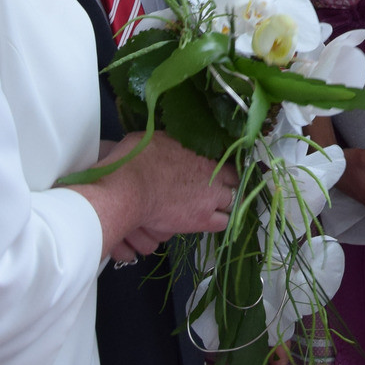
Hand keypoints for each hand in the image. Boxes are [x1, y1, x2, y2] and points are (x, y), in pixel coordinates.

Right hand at [91, 130, 237, 260]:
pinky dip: (216, 223)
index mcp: (203, 153)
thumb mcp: (157, 139)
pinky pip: (222, 224)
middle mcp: (213, 174)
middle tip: (215, 192)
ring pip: (232, 204)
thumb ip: (173, 144)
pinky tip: (205, 221)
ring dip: (223, 205)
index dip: (223, 170)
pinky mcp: (201, 220)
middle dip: (227, 187)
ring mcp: (210, 198)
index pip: (227, 162)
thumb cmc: (136, 159)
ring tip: (210, 208)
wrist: (130, 188)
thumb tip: (173, 144)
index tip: (216, 174)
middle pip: (234, 182)